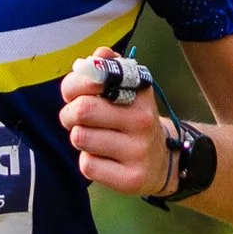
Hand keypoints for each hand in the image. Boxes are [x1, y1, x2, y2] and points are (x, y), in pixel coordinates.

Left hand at [60, 54, 175, 195]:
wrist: (162, 162)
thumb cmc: (130, 121)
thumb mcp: (126, 91)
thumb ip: (108, 69)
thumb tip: (100, 54)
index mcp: (140, 91)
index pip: (92, 78)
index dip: (75, 86)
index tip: (79, 94)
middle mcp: (143, 119)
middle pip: (82, 110)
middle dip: (70, 115)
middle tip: (78, 120)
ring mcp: (139, 150)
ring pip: (80, 138)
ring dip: (80, 138)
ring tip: (95, 139)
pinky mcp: (131, 178)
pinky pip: (87, 165)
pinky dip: (89, 162)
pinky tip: (104, 159)